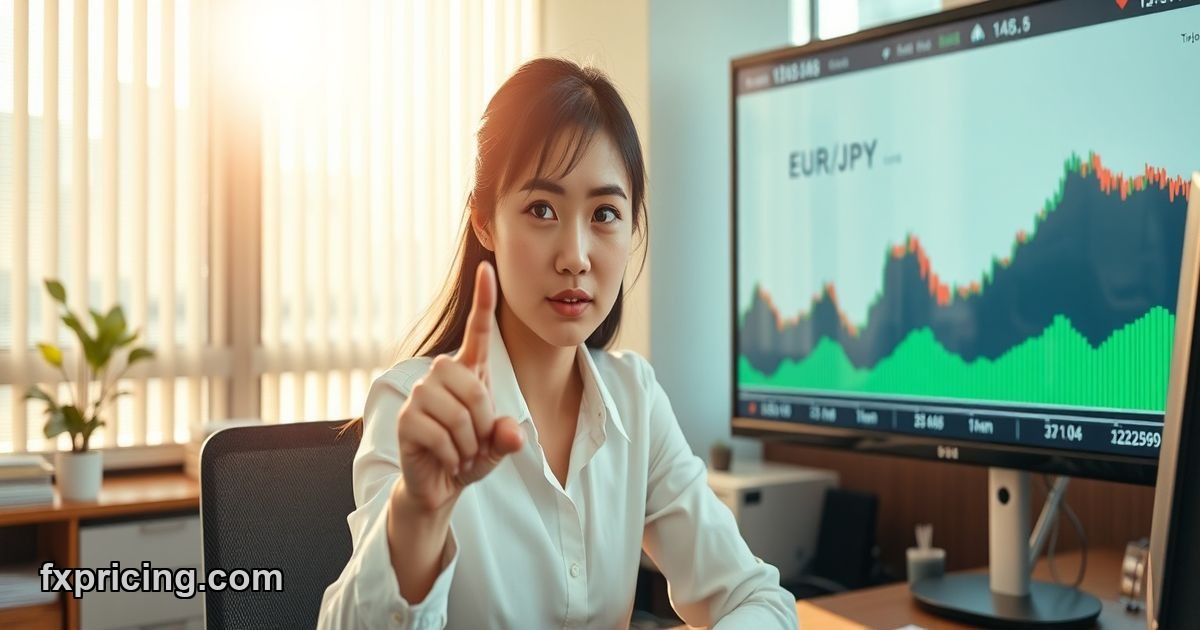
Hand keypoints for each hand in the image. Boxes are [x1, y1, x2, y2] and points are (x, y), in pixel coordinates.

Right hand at [394, 260, 524, 513]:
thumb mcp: (499, 446)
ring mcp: (420, 395)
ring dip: (468, 442)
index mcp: (468, 372)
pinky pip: (439, 434)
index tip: (487, 269)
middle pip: (472, 384)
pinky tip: (449, 461)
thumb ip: (509, 437)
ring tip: (462, 452)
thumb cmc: (470, 456)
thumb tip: (511, 436)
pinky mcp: (405, 418)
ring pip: (456, 412)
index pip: (478, 330)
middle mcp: (440, 376)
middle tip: (476, 441)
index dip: (483, 300)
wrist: (440, 485)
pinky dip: (453, 455)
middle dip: (482, 418)